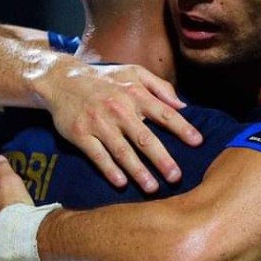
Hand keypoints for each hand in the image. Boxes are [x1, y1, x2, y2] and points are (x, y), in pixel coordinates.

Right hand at [37, 56, 201, 192]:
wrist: (62, 80)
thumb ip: (160, 86)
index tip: (197, 143)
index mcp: (135, 94)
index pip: (164, 113)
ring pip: (122, 151)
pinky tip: (121, 183)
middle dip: (162, 159)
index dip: (182, 128)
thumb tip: (183, 104)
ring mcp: (98, 123)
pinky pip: (97, 155)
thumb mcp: (133, 72)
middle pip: (145, 138)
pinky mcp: (80, 134)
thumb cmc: (104, 79)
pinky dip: (109, 169)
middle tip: (176, 177)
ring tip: (152, 188)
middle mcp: (118, 109)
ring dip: (138, 171)